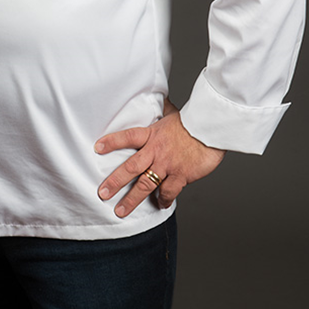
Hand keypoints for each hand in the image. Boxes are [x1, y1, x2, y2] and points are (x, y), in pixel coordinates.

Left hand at [95, 108, 223, 216]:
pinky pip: (168, 192)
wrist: (211, 128)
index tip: (97, 148)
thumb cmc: (193, 121)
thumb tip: (160, 97)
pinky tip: (160, 204)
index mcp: (152, 134)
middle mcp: (156, 150)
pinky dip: (163, 200)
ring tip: (121, 211)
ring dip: (132, 199)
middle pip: (130, 167)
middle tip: (102, 193)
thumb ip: (163, 110)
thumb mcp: (173, 113)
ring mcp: (167, 164)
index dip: (112, 142)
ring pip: (145, 185)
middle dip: (114, 182)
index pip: (127, 137)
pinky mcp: (181, 175)